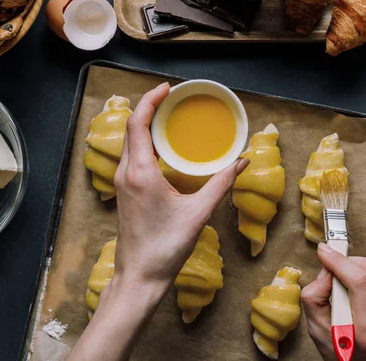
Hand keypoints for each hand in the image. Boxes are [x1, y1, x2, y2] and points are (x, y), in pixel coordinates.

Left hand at [68, 83, 248, 360]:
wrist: (140, 277)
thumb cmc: (166, 247)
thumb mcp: (199, 213)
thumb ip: (222, 184)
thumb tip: (243, 163)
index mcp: (141, 172)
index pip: (138, 123)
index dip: (150, 100)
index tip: (167, 88)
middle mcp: (126, 173)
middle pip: (132, 128)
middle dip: (149, 108)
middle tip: (172, 99)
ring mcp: (122, 183)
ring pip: (130, 142)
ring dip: (145, 126)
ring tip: (169, 118)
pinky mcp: (125, 192)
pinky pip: (132, 157)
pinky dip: (145, 143)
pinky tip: (164, 148)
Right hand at [302, 243, 365, 360]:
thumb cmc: (344, 354)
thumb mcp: (318, 330)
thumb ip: (315, 297)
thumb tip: (327, 267)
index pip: (358, 281)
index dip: (339, 260)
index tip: (325, 251)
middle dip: (350, 261)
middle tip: (337, 269)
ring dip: (363, 267)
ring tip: (352, 281)